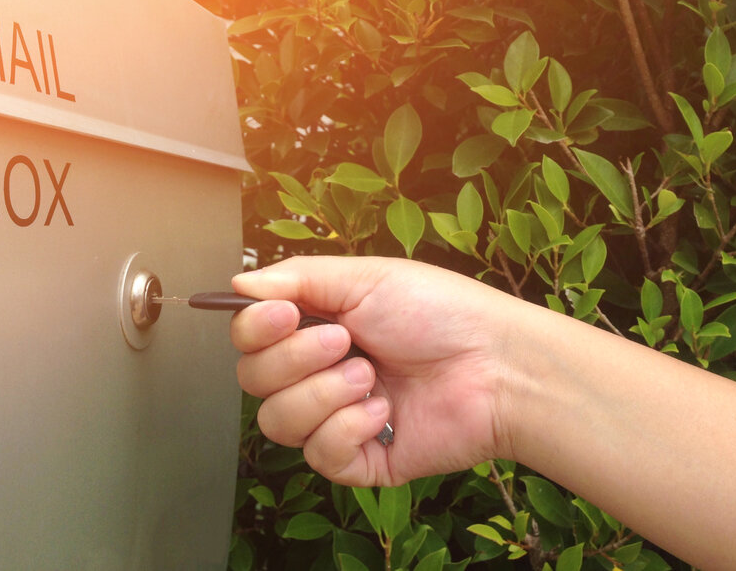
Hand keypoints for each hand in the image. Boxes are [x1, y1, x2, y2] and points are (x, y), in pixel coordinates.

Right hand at [231, 256, 531, 485]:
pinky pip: (319, 455)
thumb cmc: (441, 312)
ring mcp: (338, 417)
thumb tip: (239, 283)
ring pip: (278, 422)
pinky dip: (347, 429)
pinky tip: (383, 411)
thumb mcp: (365, 278)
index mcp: (318, 326)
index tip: (283, 315)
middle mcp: (320, 372)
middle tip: (343, 341)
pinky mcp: (361, 457)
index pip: (251, 337)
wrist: (496, 363)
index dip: (255, 329)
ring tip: (370, 376)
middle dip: (294, 359)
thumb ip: (296, 279)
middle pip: (254, 380)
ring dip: (323, 394)